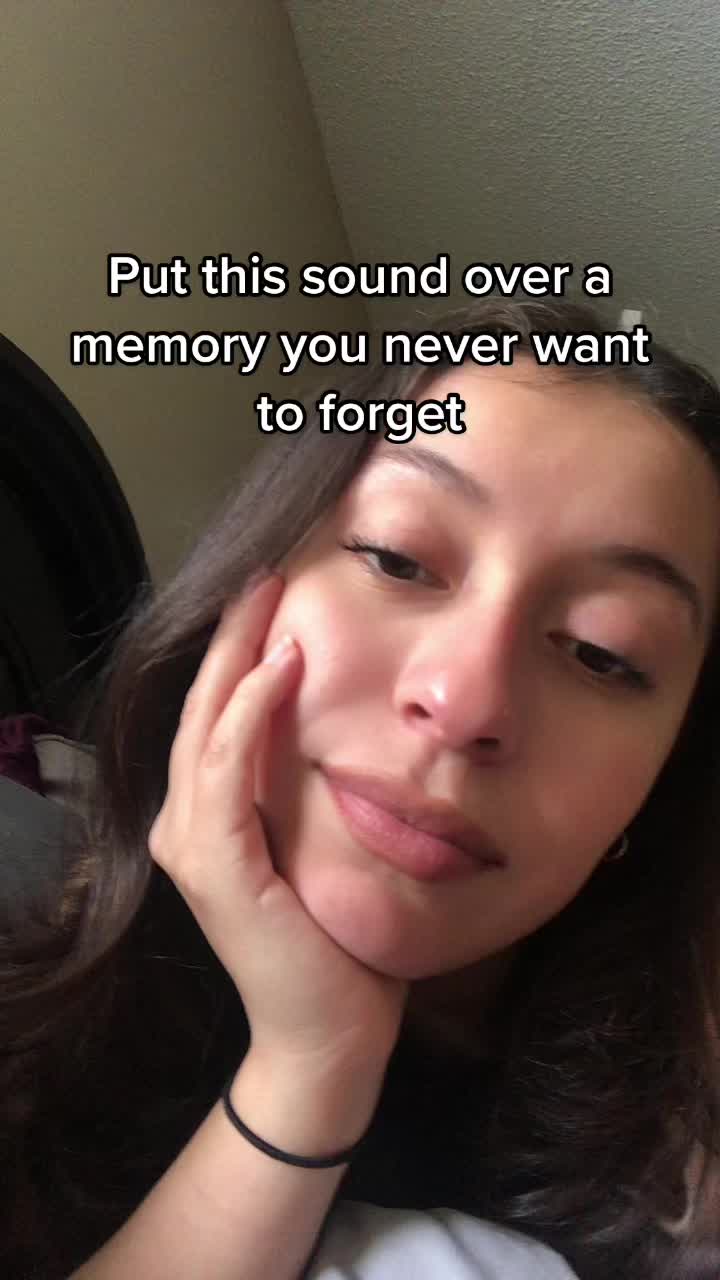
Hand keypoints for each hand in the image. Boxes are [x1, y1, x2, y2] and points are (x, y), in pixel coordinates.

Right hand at [148, 572, 407, 1080]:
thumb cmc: (338, 939)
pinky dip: (249, 713)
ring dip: (237, 654)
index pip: (219, 716)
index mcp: (209, 818)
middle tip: (265, 570)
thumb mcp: (325, 844)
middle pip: (204, 706)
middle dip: (233, 634)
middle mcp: (185, 824)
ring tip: (267, 594)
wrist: (330, 1033)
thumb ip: (316, 788)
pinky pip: (226, 770)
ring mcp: (193, 846)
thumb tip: (355, 720)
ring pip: (207, 725)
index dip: (240, 651)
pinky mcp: (216, 867)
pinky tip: (281, 666)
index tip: (277, 594)